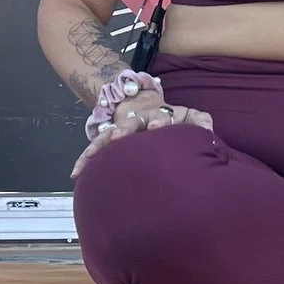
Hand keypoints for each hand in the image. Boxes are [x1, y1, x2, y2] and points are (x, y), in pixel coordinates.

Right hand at [70, 87, 213, 178]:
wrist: (145, 110)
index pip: (159, 117)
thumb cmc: (170, 119)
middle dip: (122, 131)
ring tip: (87, 161)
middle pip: (127, 125)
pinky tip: (76, 173)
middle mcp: (134, 123)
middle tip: (118, 138)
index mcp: (156, 116)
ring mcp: (118, 132)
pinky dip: (84, 160)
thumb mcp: (186, 116)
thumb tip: (208, 129)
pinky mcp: (107, 144)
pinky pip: (94, 151)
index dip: (159, 121)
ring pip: (105, 138)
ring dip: (97, 148)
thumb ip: (199, 120)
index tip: (158, 126)